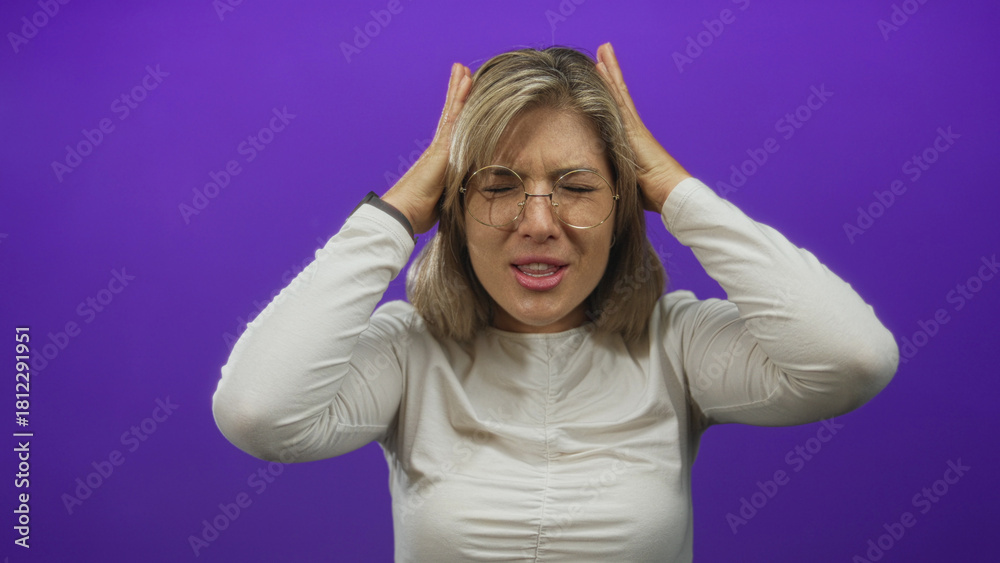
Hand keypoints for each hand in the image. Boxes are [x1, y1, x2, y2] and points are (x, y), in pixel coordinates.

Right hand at [382, 63, 472, 233]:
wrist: (401, 214)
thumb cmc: (418, 212)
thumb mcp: (443, 200)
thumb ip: (452, 192)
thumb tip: (462, 196)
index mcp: (438, 161)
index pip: (451, 132)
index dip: (457, 113)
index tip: (462, 95)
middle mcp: (437, 149)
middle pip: (450, 115)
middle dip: (456, 94)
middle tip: (460, 72)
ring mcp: (438, 147)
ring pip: (452, 112)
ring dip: (458, 90)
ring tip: (462, 70)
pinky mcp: (441, 148)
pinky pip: (454, 119)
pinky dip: (460, 100)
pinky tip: (465, 83)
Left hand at [596, 42, 691, 211]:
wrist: (673, 195)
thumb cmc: (654, 196)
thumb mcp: (627, 184)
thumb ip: (616, 177)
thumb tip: (601, 185)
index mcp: (632, 141)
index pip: (618, 111)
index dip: (611, 94)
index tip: (602, 75)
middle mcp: (634, 130)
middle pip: (619, 96)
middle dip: (611, 74)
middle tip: (603, 52)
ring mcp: (634, 127)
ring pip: (618, 93)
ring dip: (610, 70)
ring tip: (603, 50)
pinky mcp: (633, 129)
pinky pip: (618, 100)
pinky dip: (610, 83)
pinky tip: (601, 67)